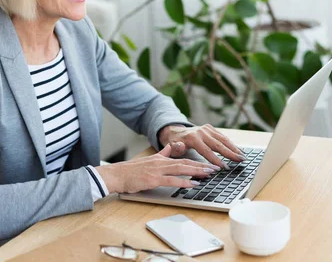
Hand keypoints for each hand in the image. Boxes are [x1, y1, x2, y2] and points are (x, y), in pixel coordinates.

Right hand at [95, 144, 220, 193]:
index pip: (182, 159)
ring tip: (208, 174)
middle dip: (201, 165)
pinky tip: (193, 184)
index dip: (196, 161)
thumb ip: (162, 154)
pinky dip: (184, 182)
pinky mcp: (154, 179)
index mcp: (161, 158)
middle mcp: (161, 162)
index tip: (207, 164)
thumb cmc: (131, 171)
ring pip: (181, 169)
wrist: (117, 175)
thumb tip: (171, 147)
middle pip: (185, 163)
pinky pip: (172, 180)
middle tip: (214, 168)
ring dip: (196, 171)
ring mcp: (158, 170)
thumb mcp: (149, 159)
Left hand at [158, 124, 244, 168]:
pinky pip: (222, 136)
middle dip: (230, 153)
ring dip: (234, 148)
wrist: (175, 131)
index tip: (224, 167)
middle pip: (218, 144)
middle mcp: (201, 132)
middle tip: (240, 161)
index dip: (216, 159)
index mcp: (192, 138)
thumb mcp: (172, 147)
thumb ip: (176, 148)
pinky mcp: (210, 128)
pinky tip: (238, 150)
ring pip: (223, 139)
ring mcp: (206, 129)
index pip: (207, 151)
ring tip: (243, 157)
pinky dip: (231, 143)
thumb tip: (180, 146)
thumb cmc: (174, 142)